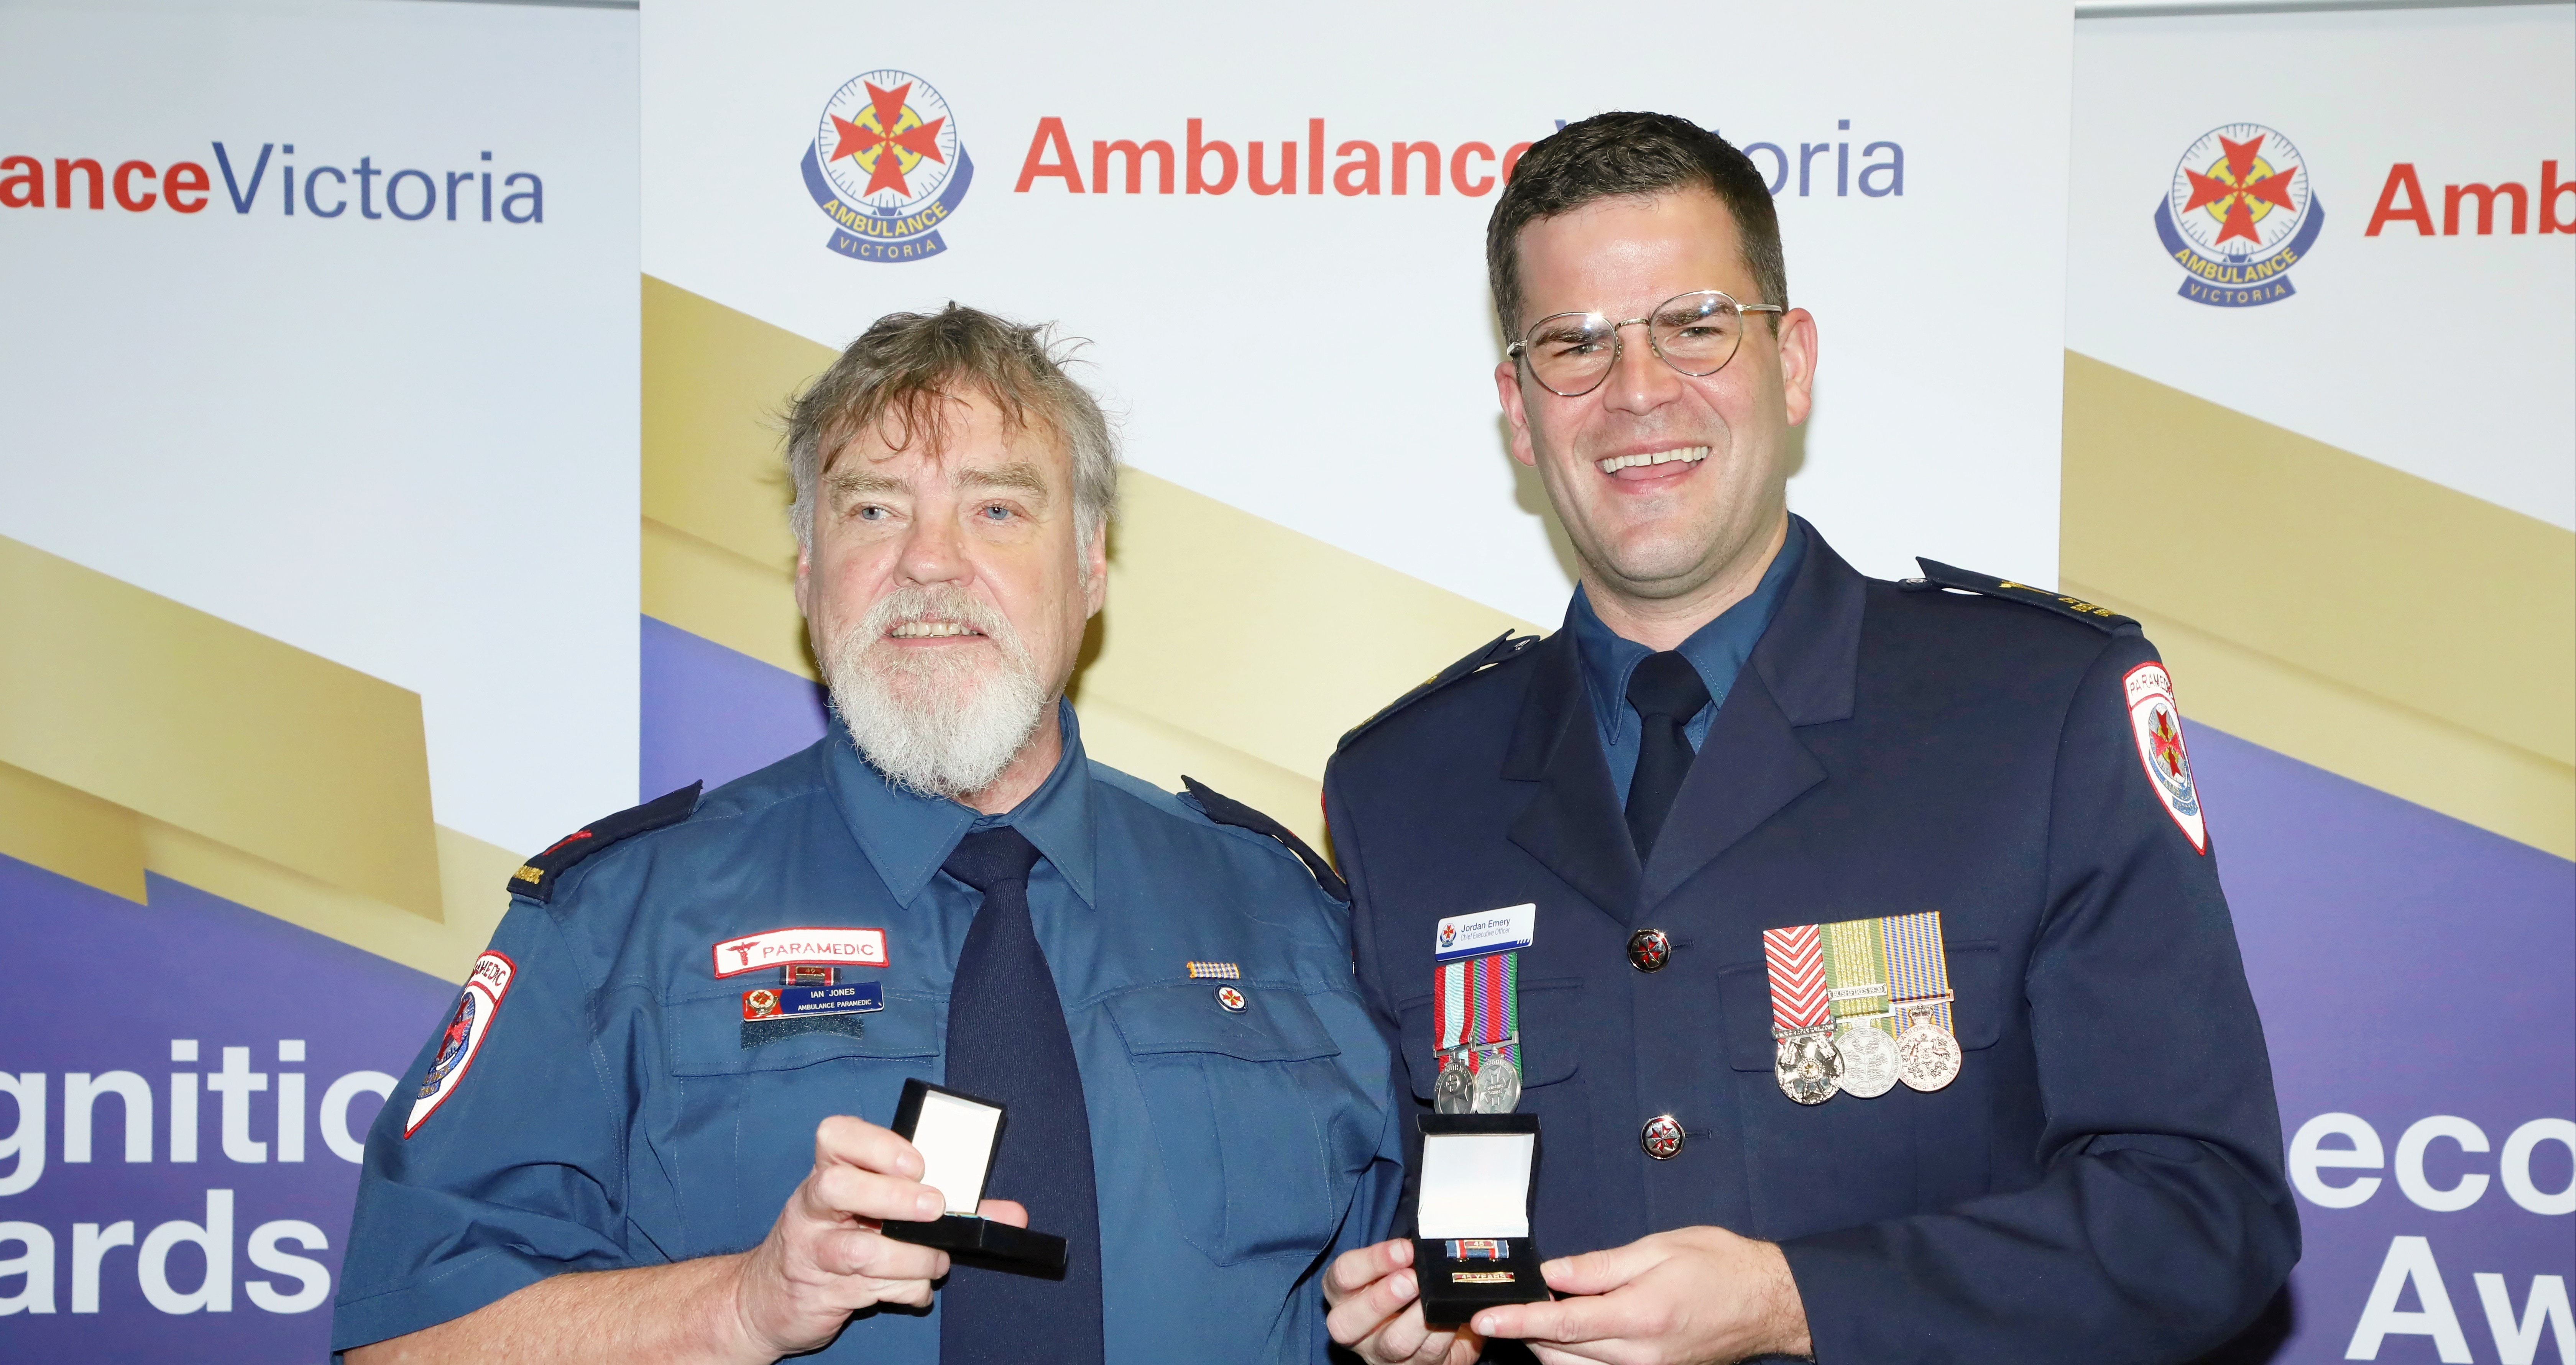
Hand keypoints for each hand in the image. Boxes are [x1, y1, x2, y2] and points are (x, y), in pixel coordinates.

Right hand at [726, 1115, 1024, 1358]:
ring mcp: (811, 1250)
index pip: (836, 1136)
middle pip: (836, 1185)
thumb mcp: (879, 1211)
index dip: (878, 1144)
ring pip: (858, 1251)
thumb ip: (948, 1207)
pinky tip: (914, 1289)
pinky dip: (905, 1291)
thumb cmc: (839, 1239)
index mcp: (828, 1170)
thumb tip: (1012, 1216)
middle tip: (934, 1208)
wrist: (770, 1297)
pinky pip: (871, 1291)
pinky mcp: (819, 1292)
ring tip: (936, 1262)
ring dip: (911, 1258)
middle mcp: (812, 1206)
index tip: (917, 1162)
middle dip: (892, 1196)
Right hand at [1324, 1238, 1484, 1364]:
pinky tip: (1452, 1316)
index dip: (1372, 1261)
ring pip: (1392, 1343)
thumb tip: (1423, 1241)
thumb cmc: (1411, 1285)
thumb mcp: (1398, 1266)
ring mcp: (1380, 1353)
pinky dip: (1443, 1333)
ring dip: (1416, 1320)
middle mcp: (1353, 1328)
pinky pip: (1427, 1355)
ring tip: (1434, 1299)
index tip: (1405, 1249)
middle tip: (1411, 1279)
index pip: (1342, 1275)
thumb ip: (1401, 1255)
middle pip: (1347, 1322)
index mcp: (1344, 1293)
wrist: (1438, 1321)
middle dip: (1381, 1299)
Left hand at [1470, 1226, 1810, 1364]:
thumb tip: (1551, 1274)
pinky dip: (1575, 1354)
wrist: (1767, 1302)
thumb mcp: (1658, 1249)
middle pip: (1561, 1352)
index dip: (1518, 1321)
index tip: (1484, 1317)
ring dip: (1548, 1343)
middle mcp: (1641, 1355)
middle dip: (1528, 1329)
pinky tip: (1575, 1329)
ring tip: (1545, 1309)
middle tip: (1519, 1295)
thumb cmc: (1719, 1265)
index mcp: (1641, 1316)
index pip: (1563, 1325)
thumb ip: (1599, 1267)